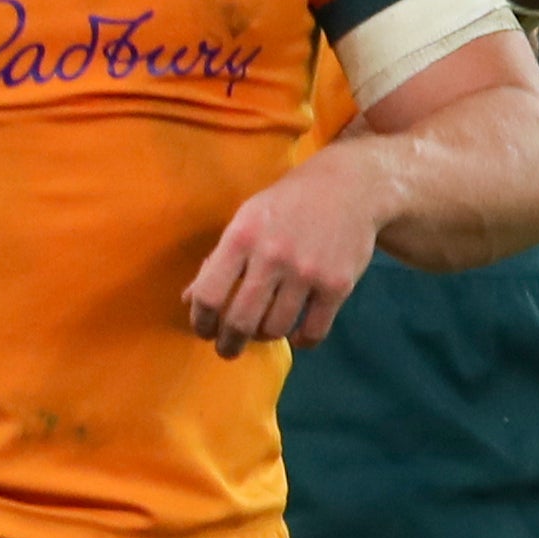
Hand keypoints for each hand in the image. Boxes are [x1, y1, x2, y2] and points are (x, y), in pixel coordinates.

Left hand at [184, 148, 384, 355]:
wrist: (348, 187)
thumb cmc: (286, 205)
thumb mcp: (245, 220)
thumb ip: (218, 260)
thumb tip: (190, 300)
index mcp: (241, 237)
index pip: (209, 294)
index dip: (201, 321)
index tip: (204, 330)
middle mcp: (272, 256)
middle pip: (240, 320)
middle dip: (228, 344)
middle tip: (227, 349)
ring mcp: (307, 272)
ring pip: (275, 329)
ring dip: (264, 337)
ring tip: (262, 331)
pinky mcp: (337, 285)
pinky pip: (313, 332)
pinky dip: (300, 340)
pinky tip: (295, 333)